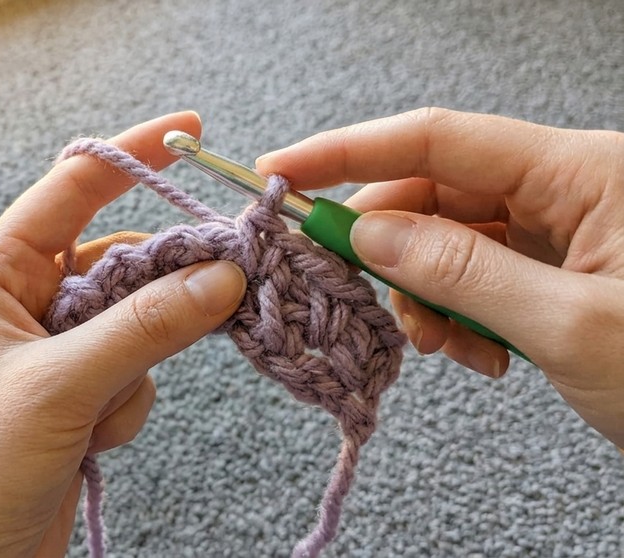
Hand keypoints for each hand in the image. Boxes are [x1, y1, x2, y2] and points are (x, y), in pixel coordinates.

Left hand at [0, 112, 246, 556]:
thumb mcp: (59, 387)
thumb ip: (143, 326)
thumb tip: (222, 275)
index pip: (72, 188)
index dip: (133, 153)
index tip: (193, 130)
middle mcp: (26, 300)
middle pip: (122, 256)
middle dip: (163, 281)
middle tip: (224, 286)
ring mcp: (58, 348)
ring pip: (140, 317)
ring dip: (140, 361)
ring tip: (99, 409)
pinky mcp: (81, 392)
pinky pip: (138, 368)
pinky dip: (130, 402)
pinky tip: (93, 439)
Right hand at [256, 107, 623, 445]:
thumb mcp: (571, 326)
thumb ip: (461, 272)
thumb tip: (368, 235)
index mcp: (585, 170)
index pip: (440, 138)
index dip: (349, 150)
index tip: (282, 170)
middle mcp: (571, 187)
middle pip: (436, 193)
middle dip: (390, 249)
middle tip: (357, 296)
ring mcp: (566, 229)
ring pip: (451, 240)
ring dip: (427, 295)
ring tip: (449, 349)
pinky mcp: (560, 269)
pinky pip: (479, 275)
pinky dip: (460, 315)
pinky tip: (483, 356)